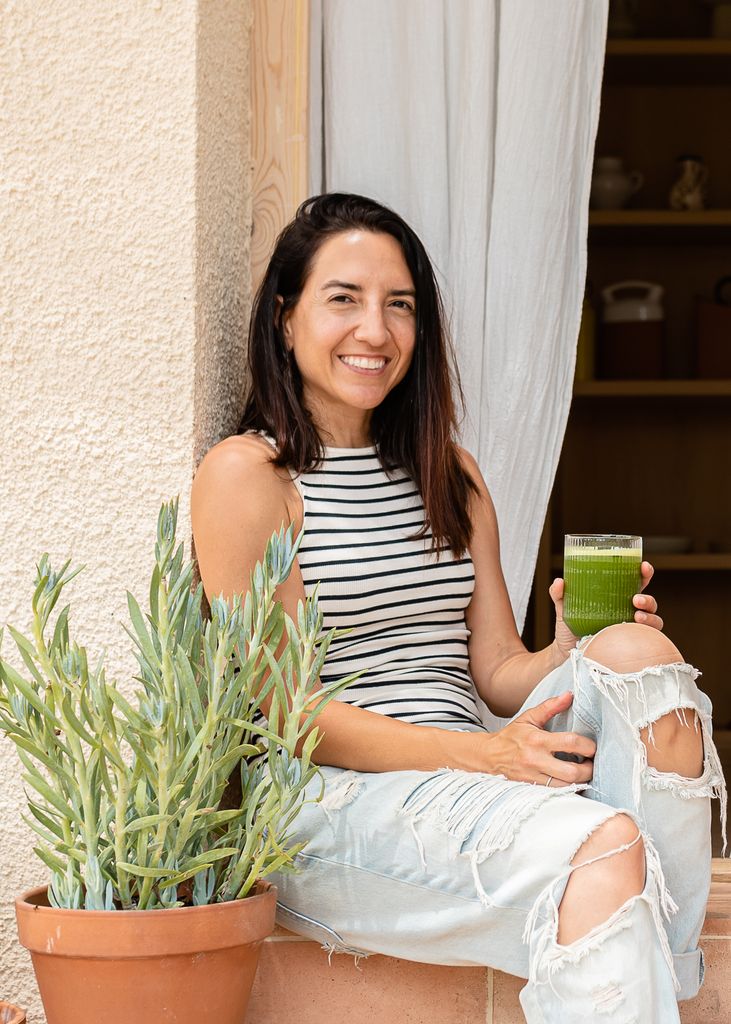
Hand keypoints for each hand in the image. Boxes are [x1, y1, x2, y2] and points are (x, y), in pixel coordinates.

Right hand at [477, 691, 594, 785]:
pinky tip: (569, 780)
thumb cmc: (511, 737)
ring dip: (580, 780)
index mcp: (537, 740)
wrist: (488, 756)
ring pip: (566, 786)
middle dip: (588, 769)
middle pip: (573, 772)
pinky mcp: (532, 789)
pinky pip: (556, 793)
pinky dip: (567, 788)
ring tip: (582, 772)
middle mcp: (536, 760)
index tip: (592, 747)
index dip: (588, 746)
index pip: (571, 743)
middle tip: (591, 762)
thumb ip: (550, 707)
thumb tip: (569, 695)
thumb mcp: (528, 718)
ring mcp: (533, 777)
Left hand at [549, 560, 662, 655]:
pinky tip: (635, 631)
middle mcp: (627, 612)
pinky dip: (646, 634)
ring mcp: (630, 628)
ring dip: (649, 616)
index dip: (644, 573)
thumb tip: (559, 581)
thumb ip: (559, 593)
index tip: (643, 567)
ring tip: (637, 616)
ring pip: (653, 620)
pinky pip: (647, 639)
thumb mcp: (563, 607)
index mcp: (617, 598)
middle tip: (636, 599)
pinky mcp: (630, 643)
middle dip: (648, 599)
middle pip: (649, 602)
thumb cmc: (570, 625)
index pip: (636, 582)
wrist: (566, 652)